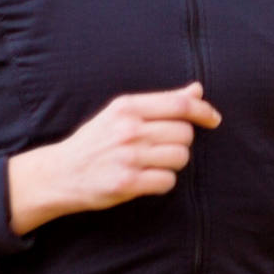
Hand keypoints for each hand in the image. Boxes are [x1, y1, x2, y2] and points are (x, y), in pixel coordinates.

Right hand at [7, 81, 220, 234]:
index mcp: (127, 107)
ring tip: (153, 163)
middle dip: (181, 141)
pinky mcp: (127, 183)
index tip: (213, 118)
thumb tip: (197, 89)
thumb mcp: (121, 113)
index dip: (203, 110)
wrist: (60, 173)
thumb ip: (161, 102)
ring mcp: (128, 157)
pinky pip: (167, 181)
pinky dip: (163, 182)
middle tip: (162, 147)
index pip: (179, 103)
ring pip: (180, 157)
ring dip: (174, 163)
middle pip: (184, 132)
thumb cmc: (96, 141)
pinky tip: (147, 179)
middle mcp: (128, 129)